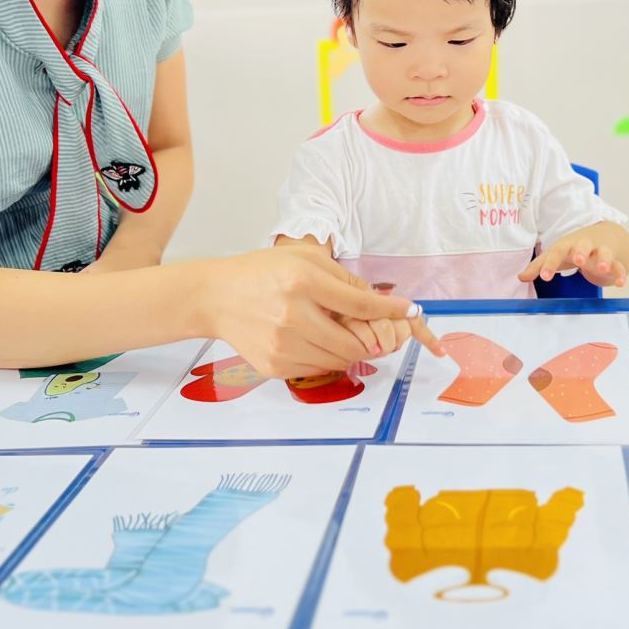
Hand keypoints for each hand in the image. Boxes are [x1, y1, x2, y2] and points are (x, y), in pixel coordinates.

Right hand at [202, 249, 437, 378]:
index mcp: (303, 281)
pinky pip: (318, 368)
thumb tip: (381, 302)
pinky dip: (327, 357)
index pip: (361, 304)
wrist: (216, 297)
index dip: (392, 310)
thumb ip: (343, 279)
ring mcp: (282, 344)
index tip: (412, 311)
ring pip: (340, 359)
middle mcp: (293, 315)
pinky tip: (314, 340)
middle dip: (374, 339)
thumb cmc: (262, 273)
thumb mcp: (304, 259)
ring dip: (351, 349)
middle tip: (377, 331)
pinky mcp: (274, 365)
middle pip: (355, 342)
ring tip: (338, 331)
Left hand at [518, 233, 628, 287]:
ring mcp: (600, 251)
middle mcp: (584, 246)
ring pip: (603, 253)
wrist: (605, 236)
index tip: (545, 277)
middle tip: (578, 260)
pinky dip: (620, 273)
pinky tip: (620, 283)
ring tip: (602, 267)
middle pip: (582, 246)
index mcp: (567, 245)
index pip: (557, 252)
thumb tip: (520, 277)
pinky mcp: (614, 260)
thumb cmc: (575, 248)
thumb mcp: (557, 254)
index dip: (550, 264)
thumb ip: (540, 266)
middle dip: (581, 252)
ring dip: (603, 259)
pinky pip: (618, 266)